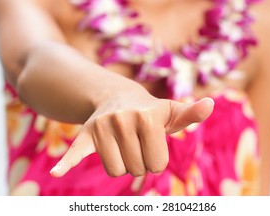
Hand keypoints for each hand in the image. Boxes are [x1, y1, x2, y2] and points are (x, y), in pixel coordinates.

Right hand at [50, 88, 213, 176]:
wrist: (117, 97)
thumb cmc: (150, 111)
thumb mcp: (170, 112)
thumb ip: (190, 112)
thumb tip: (211, 104)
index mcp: (148, 117)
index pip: (156, 165)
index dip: (156, 160)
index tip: (152, 144)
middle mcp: (124, 120)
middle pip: (136, 169)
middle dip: (140, 162)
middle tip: (137, 143)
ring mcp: (103, 127)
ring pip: (115, 171)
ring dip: (122, 164)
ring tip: (124, 145)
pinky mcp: (86, 134)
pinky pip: (75, 152)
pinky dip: (67, 163)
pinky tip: (58, 172)